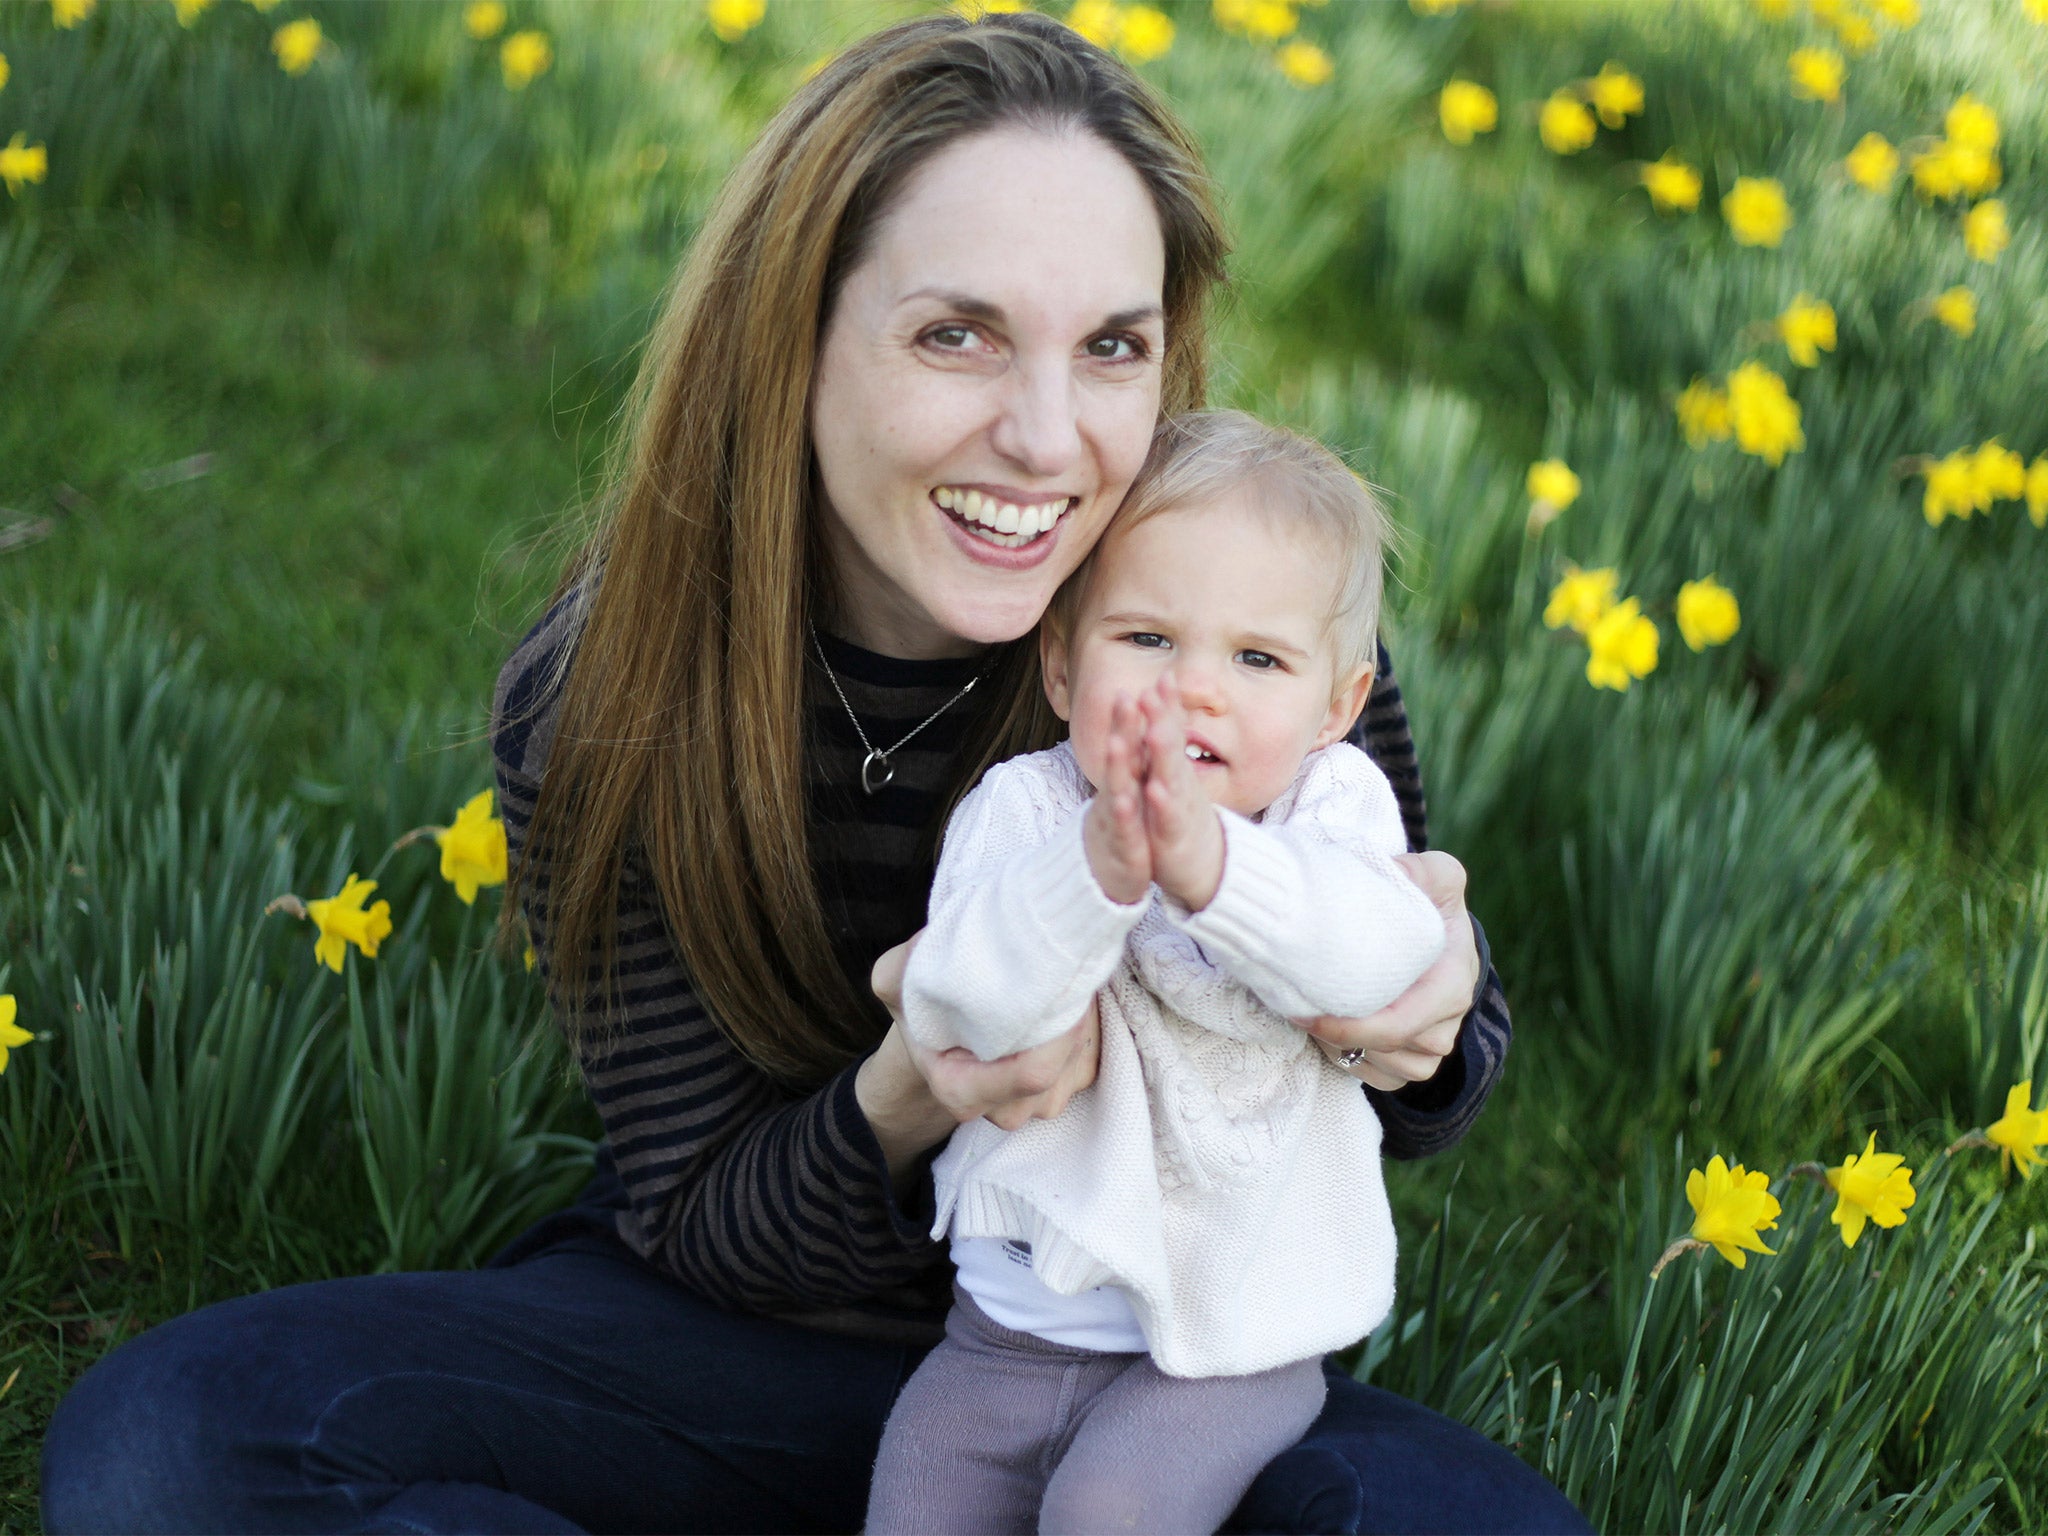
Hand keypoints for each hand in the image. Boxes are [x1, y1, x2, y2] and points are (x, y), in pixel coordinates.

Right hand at [864, 933, 1101, 1151]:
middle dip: (1071, 1017)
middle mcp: (1007, 1109)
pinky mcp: (1071, 1088)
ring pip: (1080, 1059)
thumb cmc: (925, 1009)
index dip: (1056, 1030)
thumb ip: (900, 968)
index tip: (1060, 985)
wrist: (947, 1033)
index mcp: (962, 1090)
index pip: (1031, 1075)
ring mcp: (1042, 1105)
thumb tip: (927, 947)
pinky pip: (1092, 1057)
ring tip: (1063, 981)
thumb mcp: (896, 981)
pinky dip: (1088, 1026)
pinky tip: (1068, 1000)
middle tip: (1064, 970)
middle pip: (1061, 1067)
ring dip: (1081, 1019)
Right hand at [1083, 693, 1151, 905]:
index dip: (1132, 714)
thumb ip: (1130, 759)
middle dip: (1121, 727)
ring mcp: (1115, 819)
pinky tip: (1126, 800)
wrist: (1102, 878)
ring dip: (1116, 765)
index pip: (1128, 741)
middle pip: (1118, 756)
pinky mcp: (1121, 847)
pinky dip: (1124, 815)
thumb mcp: (1125, 792)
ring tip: (1117, 741)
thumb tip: (1135, 724)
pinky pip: (1122, 829)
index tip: (1144, 684)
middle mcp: (1116, 793)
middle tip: (1123, 696)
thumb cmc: (1119, 829)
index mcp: (1124, 779)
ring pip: (1115, 789)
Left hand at [1136, 674, 1223, 910]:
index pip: (1170, 730)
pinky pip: (1167, 817)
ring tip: (1154, 731)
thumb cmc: (1184, 818)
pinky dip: (1161, 803)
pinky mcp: (1174, 835)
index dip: (1167, 706)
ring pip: (1170, 777)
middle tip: (1155, 691)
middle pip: (1170, 746)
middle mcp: (1180, 783)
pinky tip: (1153, 789)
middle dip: (1162, 719)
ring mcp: (1179, 808)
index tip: (1163, 677)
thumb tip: (1167, 712)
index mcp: (1174, 769)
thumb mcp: (1177, 781)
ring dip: (1162, 755)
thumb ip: (1170, 748)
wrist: (1206, 867)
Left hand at [1303, 852, 1480, 1091]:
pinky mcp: (1416, 1062)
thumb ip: (1424, 871)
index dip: (1352, 1026)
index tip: (1308, 1014)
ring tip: (1312, 1020)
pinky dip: (1353, 1064)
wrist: (1437, 936)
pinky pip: (1382, 1079)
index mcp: (1452, 984)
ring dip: (1343, 1050)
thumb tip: (1395, 873)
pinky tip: (1330, 1038)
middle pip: (1387, 1048)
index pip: (1401, 1023)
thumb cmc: (1432, 905)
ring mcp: (1433, 1048)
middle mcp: (1447, 1023)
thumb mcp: (1437, 877)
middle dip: (1339, 1036)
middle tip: (1298, 1011)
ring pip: (1384, 1068)